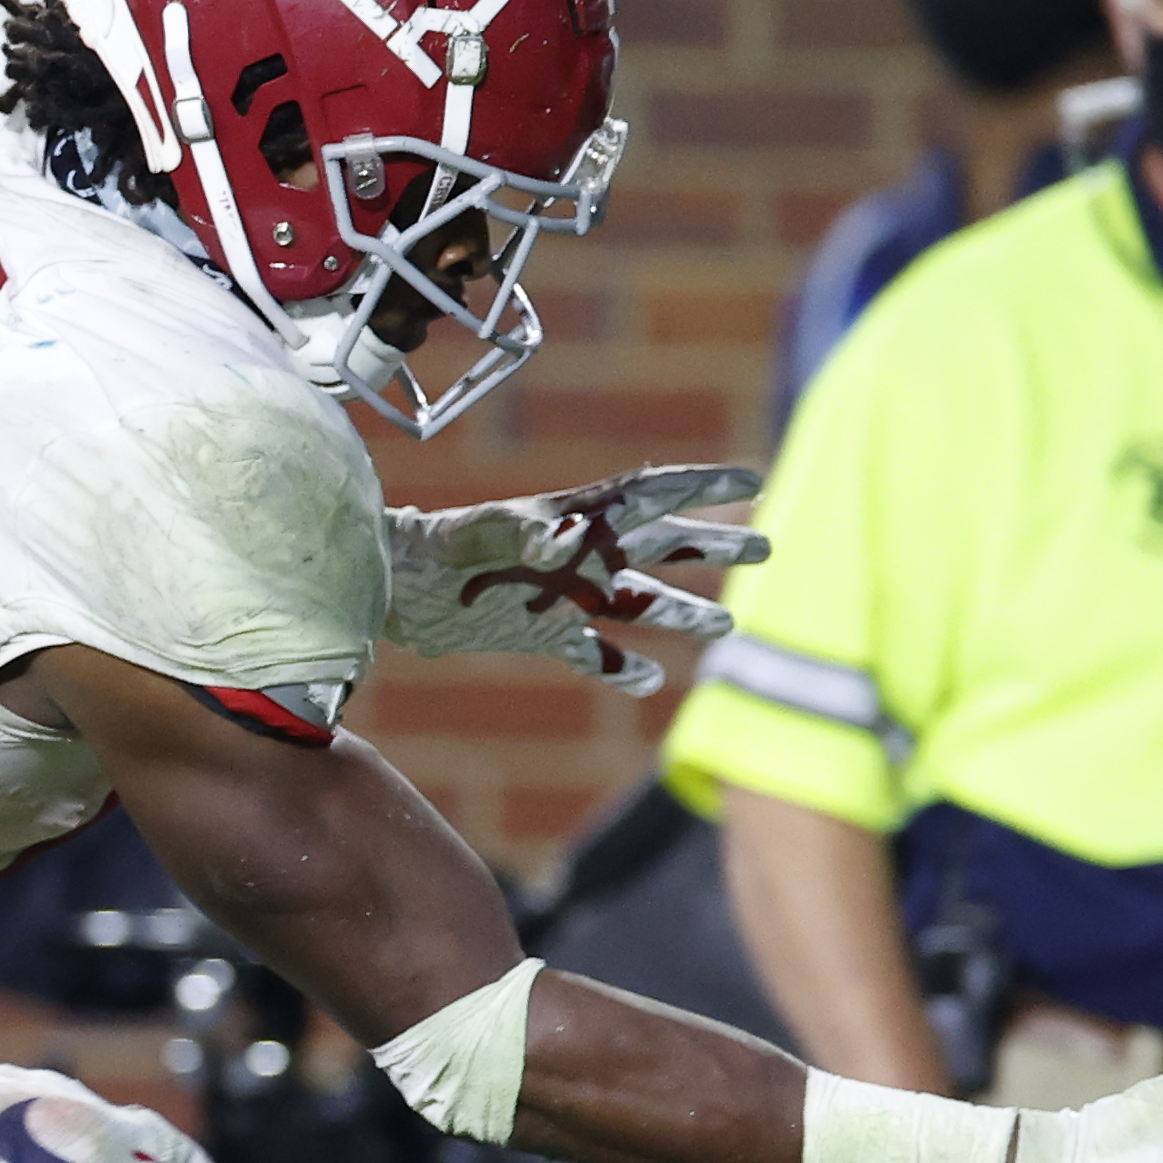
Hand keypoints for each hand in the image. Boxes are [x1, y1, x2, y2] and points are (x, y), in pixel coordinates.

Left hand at [385, 462, 766, 695]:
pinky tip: (649, 680)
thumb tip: (568, 540)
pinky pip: (592, 654)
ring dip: (683, 612)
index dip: (703, 487)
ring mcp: (562, 596)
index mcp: (576, 519)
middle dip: (716, 546)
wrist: (392, 586)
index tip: (753, 481)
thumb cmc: (438, 548)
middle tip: (770, 546)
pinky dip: (621, 668)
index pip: (652, 496)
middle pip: (663, 547)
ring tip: (729, 623)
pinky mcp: (539, 633)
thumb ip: (529, 533)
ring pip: (639, 603)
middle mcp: (578, 556)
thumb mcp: (486, 534)